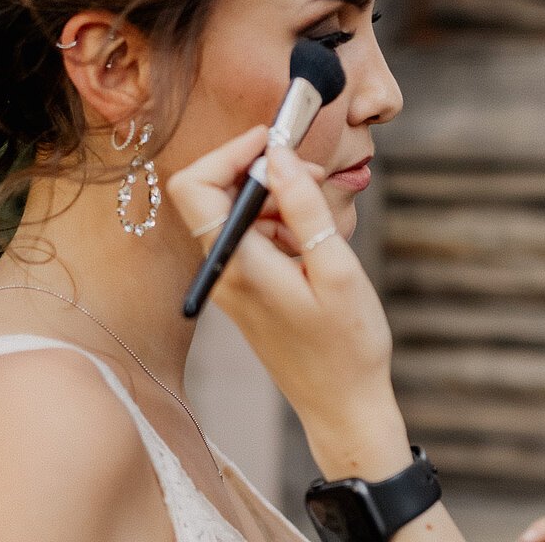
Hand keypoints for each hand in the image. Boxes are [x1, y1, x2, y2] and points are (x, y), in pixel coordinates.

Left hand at [165, 126, 409, 478]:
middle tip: (313, 173)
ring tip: (323, 218)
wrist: (343, 405)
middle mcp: (223, 272)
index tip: (277, 141)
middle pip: (215, 194)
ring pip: (237, 214)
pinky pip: (251, 239)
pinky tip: (315, 244)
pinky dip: (282, 225)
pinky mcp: (246, 291)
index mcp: (239, 266)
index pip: (196, 187)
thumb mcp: (336, 268)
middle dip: (262, 171)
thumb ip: (305, 207)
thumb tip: (279, 154)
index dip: (231, 151)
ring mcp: (231, 283)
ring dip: (278, 200)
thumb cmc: (348, 344)